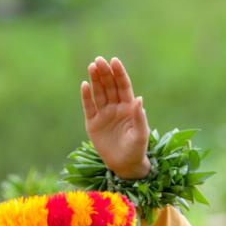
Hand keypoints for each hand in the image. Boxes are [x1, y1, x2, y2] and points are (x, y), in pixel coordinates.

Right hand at [81, 56, 149, 178]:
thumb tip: (139, 98)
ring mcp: (104, 114)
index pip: (123, 86)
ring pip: (99, 93)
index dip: (119, 73)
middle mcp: (116, 107)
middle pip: (110, 86)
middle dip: (105, 73)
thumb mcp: (141, 134)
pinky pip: (89, 107)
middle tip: (99, 60)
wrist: (124, 165)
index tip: (114, 61)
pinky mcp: (93, 123)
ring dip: (95, 80)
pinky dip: (86, 97)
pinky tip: (84, 85)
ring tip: (92, 66)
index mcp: (129, 107)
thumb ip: (139, 117)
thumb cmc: (137, 149)